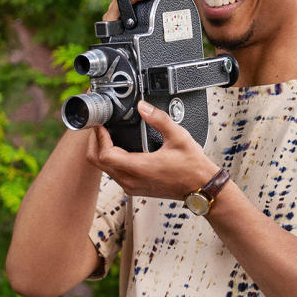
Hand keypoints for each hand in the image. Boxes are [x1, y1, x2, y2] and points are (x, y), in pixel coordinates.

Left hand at [87, 100, 218, 199]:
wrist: (202, 188)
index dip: (98, 137)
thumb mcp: (178, 137)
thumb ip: (159, 119)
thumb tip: (143, 107)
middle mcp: (131, 180)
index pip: (103, 154)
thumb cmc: (193, 167)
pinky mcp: (135, 189)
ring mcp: (132, 186)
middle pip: (98, 162)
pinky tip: (120, 149)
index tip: (101, 124)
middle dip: (95, 143)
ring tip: (109, 135)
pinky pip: (114, 174)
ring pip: (104, 169)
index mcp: (138, 168)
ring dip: (102, 152)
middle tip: (100, 127)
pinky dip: (111, 161)